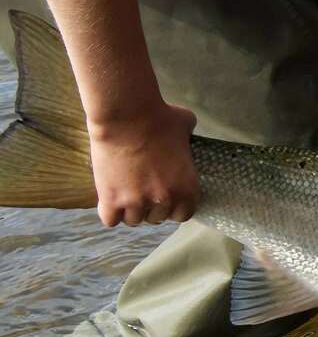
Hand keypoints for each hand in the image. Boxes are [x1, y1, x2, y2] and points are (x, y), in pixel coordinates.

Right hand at [88, 103, 197, 226]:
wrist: (126, 115)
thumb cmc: (159, 118)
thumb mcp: (186, 127)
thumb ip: (188, 138)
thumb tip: (186, 131)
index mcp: (186, 188)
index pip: (183, 214)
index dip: (174, 207)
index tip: (167, 198)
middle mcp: (163, 200)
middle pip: (157, 218)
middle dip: (151, 207)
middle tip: (143, 190)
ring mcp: (136, 202)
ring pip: (134, 220)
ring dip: (130, 210)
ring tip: (126, 195)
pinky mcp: (111, 199)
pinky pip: (111, 220)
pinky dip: (110, 212)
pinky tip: (110, 200)